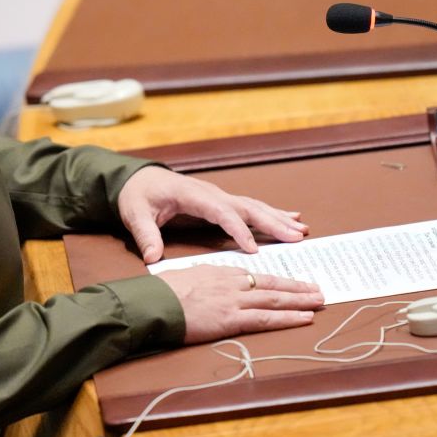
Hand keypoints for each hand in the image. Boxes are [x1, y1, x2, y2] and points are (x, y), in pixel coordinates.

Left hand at [118, 167, 307, 262]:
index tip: (253, 250)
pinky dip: (272, 214)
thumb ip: (145, 235)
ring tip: (302, 231)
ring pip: (254, 207)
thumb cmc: (138, 195)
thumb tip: (151, 258)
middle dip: (272, 223)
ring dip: (278, 219)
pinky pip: (251, 208)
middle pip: (247, 208)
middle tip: (297, 237)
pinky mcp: (221, 202)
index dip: (238, 230)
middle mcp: (212, 194)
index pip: (221, 212)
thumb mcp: (135, 214)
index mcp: (194, 195)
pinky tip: (291, 219)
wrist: (139, 178)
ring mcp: (219, 196)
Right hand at [157, 265, 323, 343]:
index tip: (290, 283)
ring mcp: (234, 300)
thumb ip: (202, 283)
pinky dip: (289, 317)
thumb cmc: (161, 292)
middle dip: (297, 287)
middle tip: (317, 289)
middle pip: (271, 284)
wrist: (153, 302)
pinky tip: (305, 317)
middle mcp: (231, 283)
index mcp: (220, 273)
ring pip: (275, 299)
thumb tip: (206, 289)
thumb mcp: (185, 279)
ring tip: (319, 300)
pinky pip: (267, 318)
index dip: (276, 281)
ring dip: (300, 300)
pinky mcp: (232, 318)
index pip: (255, 277)